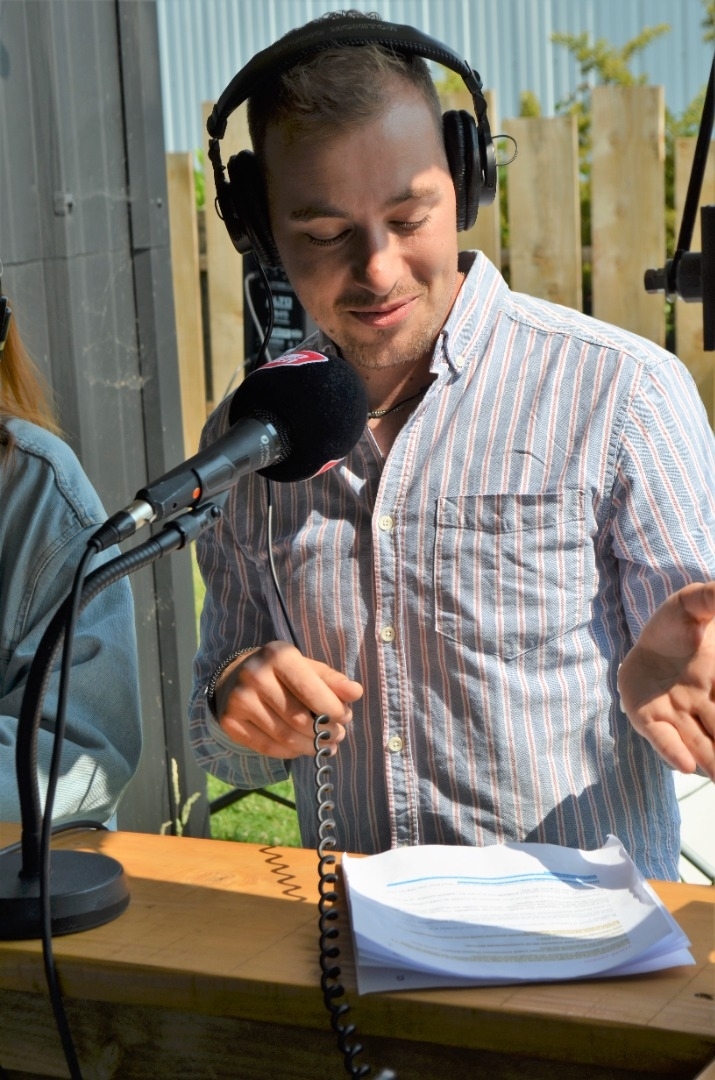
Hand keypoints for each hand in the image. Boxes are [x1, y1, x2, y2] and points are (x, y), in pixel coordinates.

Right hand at [216, 640, 362, 758]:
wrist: (236, 676)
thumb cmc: (282, 673)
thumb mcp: (308, 668)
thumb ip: (332, 680)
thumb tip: (355, 693)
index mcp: (277, 655)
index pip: (311, 690)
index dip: (333, 709)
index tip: (345, 717)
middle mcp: (255, 676)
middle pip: (299, 718)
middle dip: (325, 731)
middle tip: (337, 734)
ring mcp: (239, 700)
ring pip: (285, 737)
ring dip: (311, 746)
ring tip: (324, 744)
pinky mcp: (230, 722)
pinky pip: (268, 747)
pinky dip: (290, 753)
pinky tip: (301, 748)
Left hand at [618, 582, 714, 779]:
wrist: (646, 638)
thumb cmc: (677, 623)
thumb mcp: (694, 604)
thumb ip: (712, 598)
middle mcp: (702, 704)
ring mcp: (676, 714)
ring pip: (701, 744)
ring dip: (712, 761)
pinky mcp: (647, 717)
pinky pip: (663, 739)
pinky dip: (673, 751)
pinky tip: (687, 766)